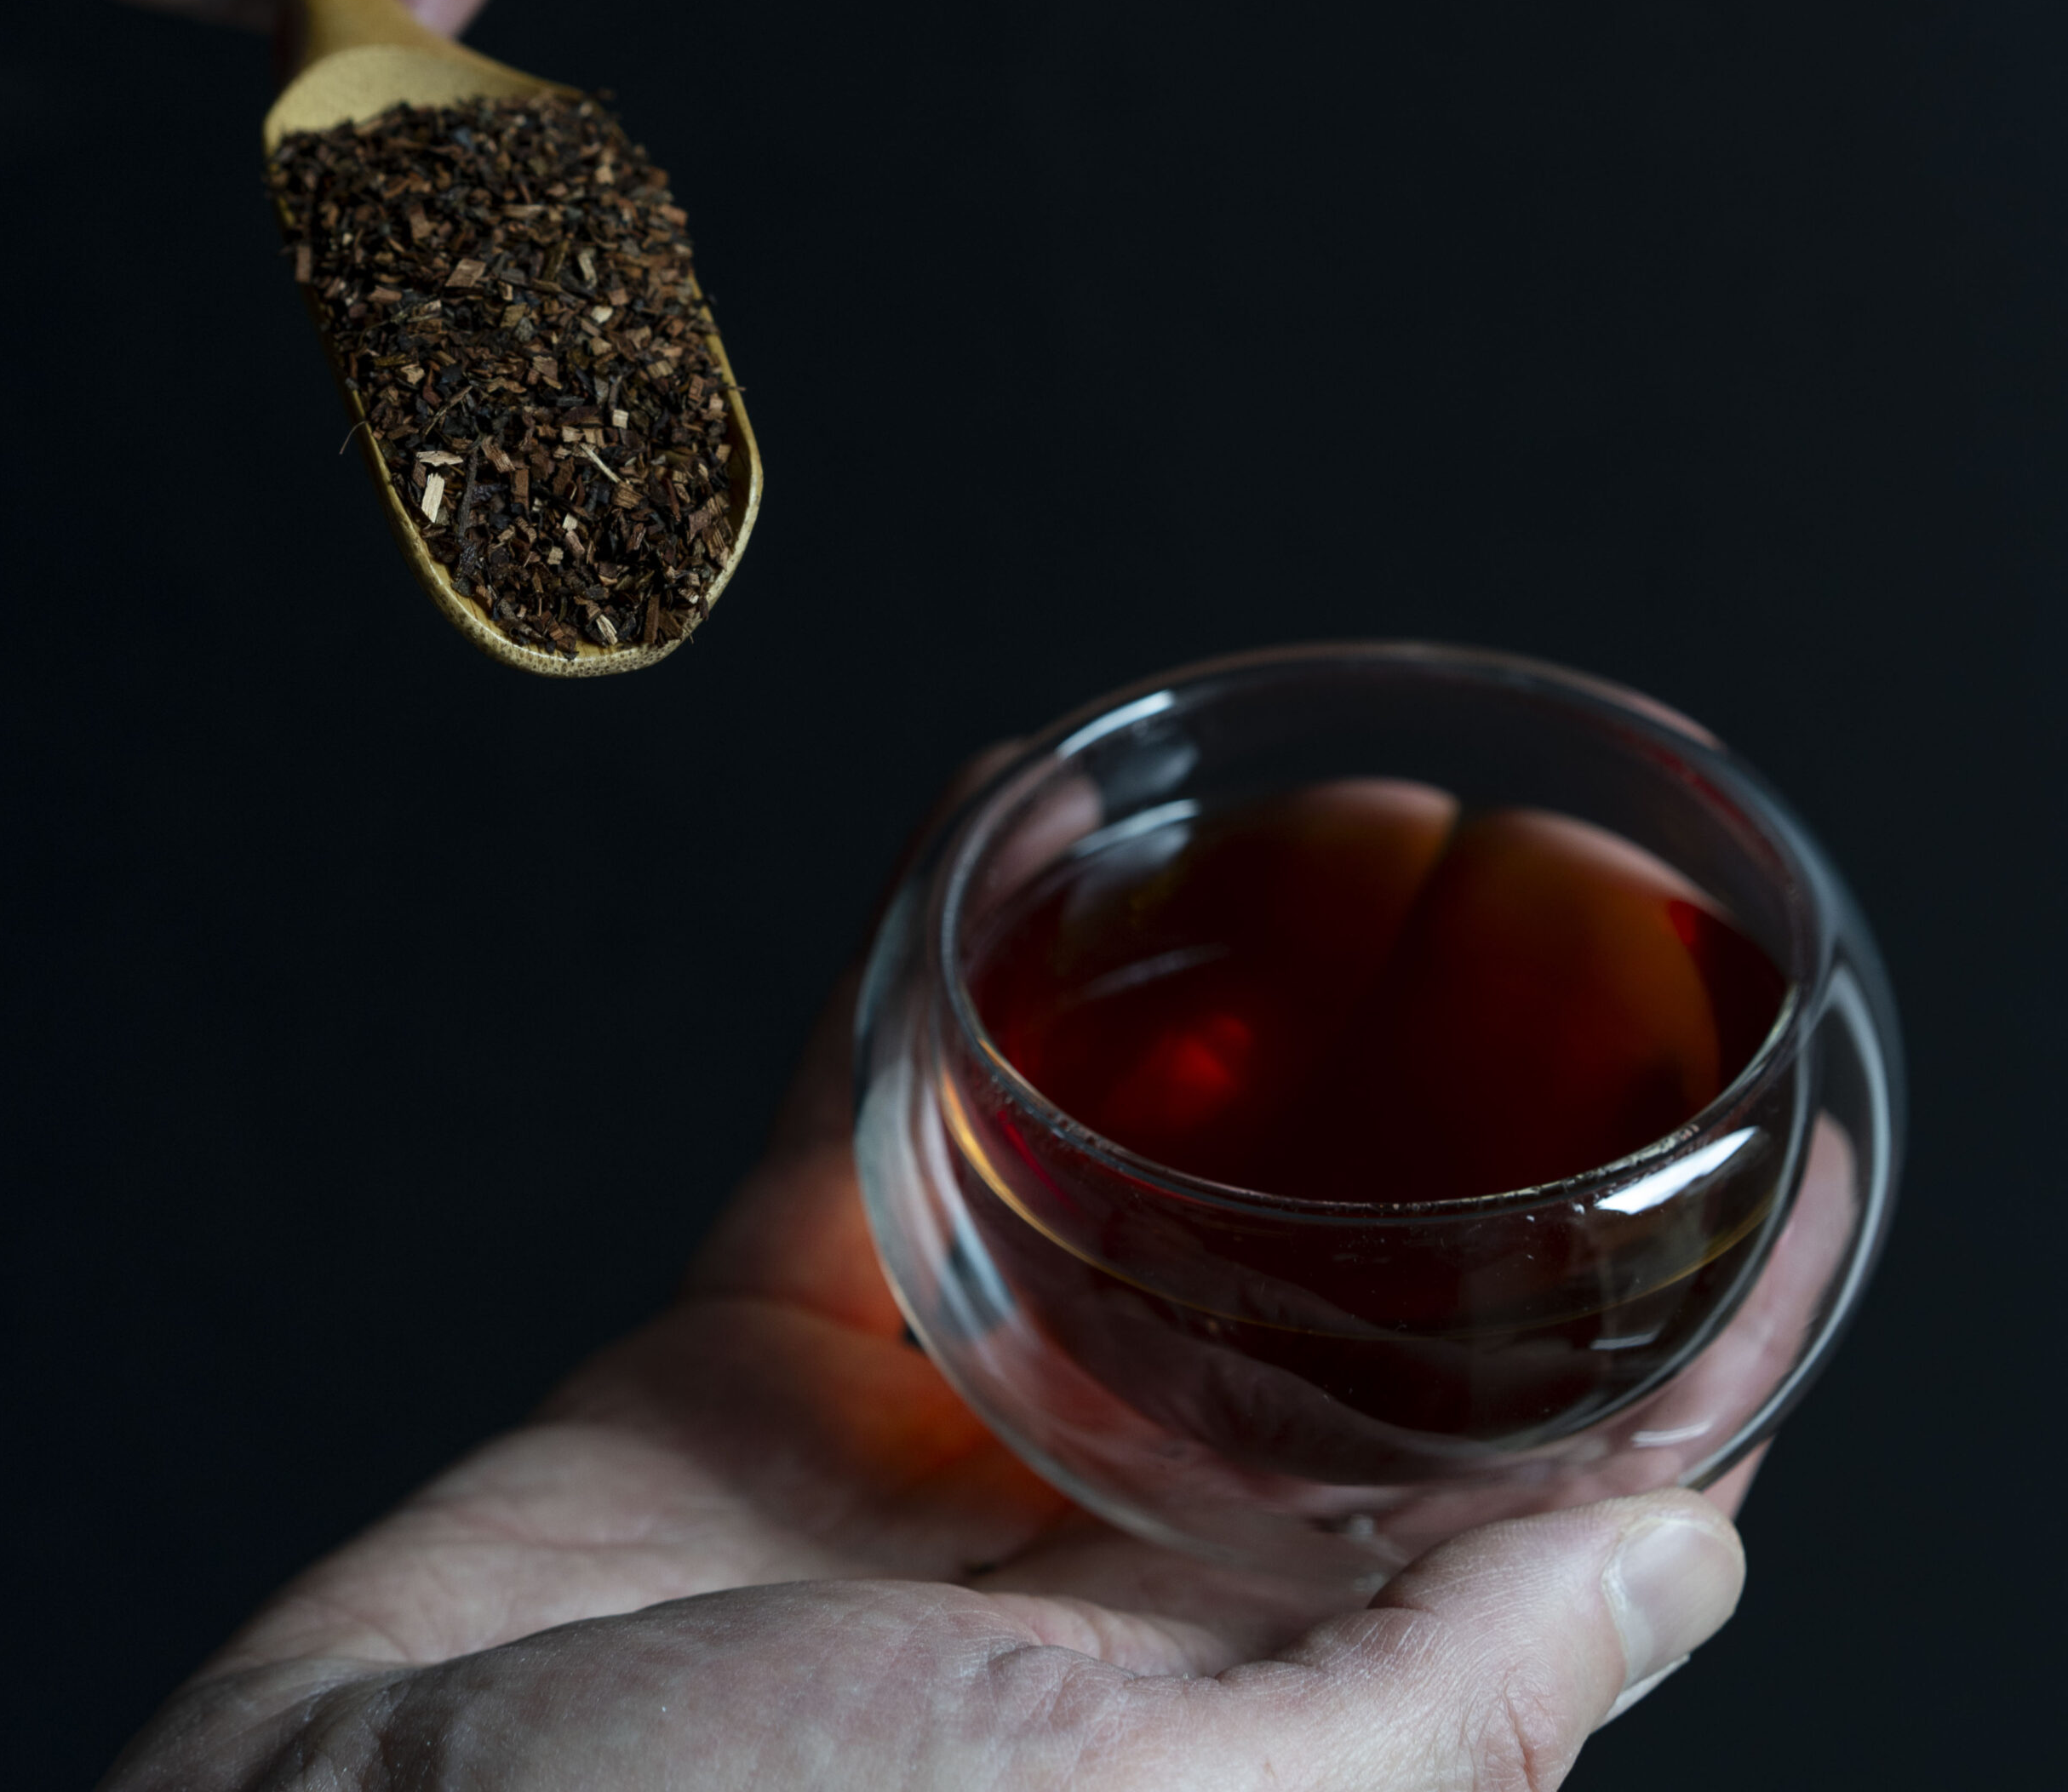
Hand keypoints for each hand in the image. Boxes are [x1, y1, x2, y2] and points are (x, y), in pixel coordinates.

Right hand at [99, 785, 1749, 1791]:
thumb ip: (1437, 1705)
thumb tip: (1696, 1559)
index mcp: (1251, 1693)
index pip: (1525, 1483)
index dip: (1658, 1312)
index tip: (1764, 1132)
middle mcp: (1114, 1566)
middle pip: (1336, 1288)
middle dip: (1441, 1098)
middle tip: (1521, 910)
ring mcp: (932, 1445)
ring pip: (1107, 1173)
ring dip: (1194, 999)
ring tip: (1289, 825)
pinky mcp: (758, 1350)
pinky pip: (868, 1112)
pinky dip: (924, 961)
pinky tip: (987, 818)